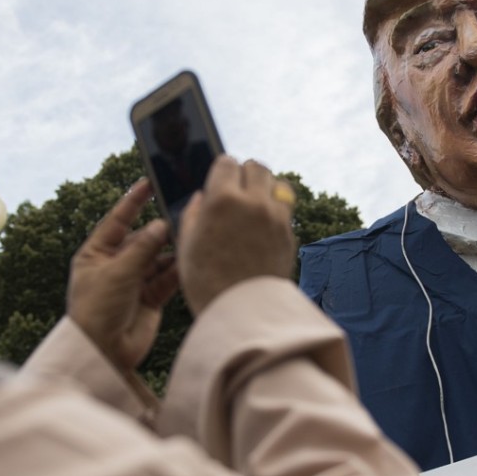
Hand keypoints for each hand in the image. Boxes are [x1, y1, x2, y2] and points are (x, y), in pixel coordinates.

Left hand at [68, 179, 177, 371]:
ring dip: (172, 251)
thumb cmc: (97, 310)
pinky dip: (178, 270)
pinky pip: (168, 278)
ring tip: (190, 239)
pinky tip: (190, 260)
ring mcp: (135, 281)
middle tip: (181, 215)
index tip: (148, 183)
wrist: (104, 352)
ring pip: (159, 258)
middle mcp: (116, 264)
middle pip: (143, 239)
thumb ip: (142, 248)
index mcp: (97, 253)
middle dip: (159, 230)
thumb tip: (161, 225)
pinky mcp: (152, 297)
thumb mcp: (117, 272)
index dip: (132, 202)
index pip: (116, 220)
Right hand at [178, 157, 295, 314]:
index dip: (221, 171)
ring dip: (265, 188)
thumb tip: (202, 197)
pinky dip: (275, 208)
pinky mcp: (289, 233)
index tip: (218, 181)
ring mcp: (276, 217)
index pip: (227, 162)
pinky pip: (285, 207)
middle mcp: (253, 203)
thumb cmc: (206, 282)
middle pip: (256, 167)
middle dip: (245, 174)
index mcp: (222, 201)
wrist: (242, 313)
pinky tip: (263, 224)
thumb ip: (193, 214)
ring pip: (277, 183)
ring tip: (254, 205)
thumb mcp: (186, 246)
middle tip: (237, 191)